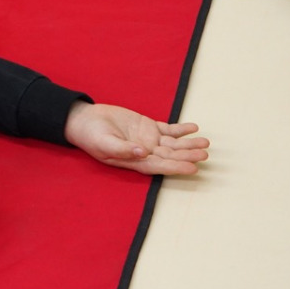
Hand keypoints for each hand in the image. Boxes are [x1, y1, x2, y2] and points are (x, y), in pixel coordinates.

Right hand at [64, 102, 209, 175]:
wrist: (84, 120)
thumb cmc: (91, 135)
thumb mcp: (103, 143)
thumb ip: (122, 149)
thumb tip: (142, 152)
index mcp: (135, 161)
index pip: (160, 166)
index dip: (176, 167)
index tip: (192, 168)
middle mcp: (146, 152)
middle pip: (171, 155)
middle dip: (188, 155)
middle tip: (204, 154)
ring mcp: (148, 140)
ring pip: (173, 144)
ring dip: (188, 143)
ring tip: (205, 141)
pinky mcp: (148, 127)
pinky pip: (168, 130)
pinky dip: (181, 130)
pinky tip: (193, 127)